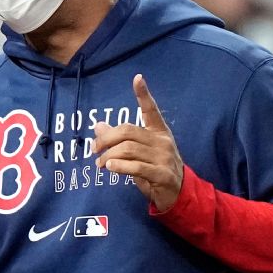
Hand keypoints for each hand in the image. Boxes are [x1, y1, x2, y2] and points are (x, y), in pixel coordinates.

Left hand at [93, 74, 183, 211]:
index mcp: (159, 132)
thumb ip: (120, 139)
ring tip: (101, 164)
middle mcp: (163, 141)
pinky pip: (136, 167)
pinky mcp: (162, 174)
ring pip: (128, 149)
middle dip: (106, 139)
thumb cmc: (154, 169)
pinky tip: (110, 167)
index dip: (144, 94)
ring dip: (109, 156)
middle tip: (94, 149)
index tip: (137, 78)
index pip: (151, 109)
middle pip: (128, 131)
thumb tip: (98, 126)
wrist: (178, 194)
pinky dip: (120, 166)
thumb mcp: (138, 152)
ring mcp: (164, 158)